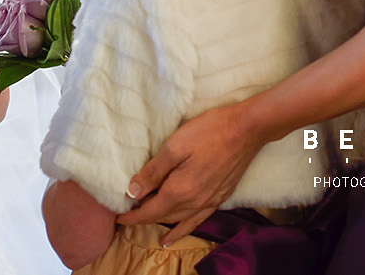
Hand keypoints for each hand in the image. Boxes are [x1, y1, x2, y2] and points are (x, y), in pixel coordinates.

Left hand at [116, 103, 263, 243]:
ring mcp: (210, 202)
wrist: (246, 130)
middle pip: (163, 216)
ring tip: (145, 225)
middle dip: (143, 218)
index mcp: (180, 190)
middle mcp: (195, 202)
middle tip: (126, 215)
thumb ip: (153, 171)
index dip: (132, 217)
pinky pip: (198, 220)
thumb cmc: (207, 132)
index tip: (117, 217)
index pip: (150, 211)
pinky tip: (177, 233)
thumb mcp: (174, 147)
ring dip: (161, 223)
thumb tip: (132, 192)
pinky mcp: (220, 197)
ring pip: (180, 220)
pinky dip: (184, 229)